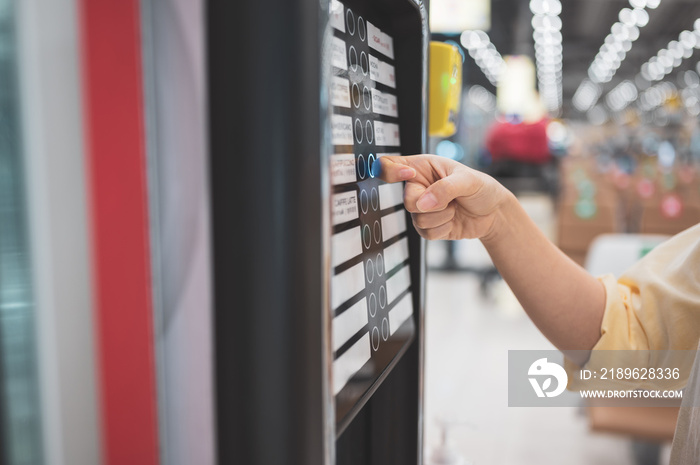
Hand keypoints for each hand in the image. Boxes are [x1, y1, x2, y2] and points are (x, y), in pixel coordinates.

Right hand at [375, 154, 511, 240]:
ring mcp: (422, 208)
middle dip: (432, 205)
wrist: (494, 214)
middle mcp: (418, 187)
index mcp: (422, 167)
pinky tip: (453, 220)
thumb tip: (423, 204)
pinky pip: (426, 233)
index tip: (409, 175)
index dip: (390, 171)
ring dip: (442, 217)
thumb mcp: (468, 180)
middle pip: (407, 202)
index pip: (390, 165)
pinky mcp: (428, 226)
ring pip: (418, 220)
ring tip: (455, 208)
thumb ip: (444, 188)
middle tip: (450, 199)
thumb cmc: (482, 189)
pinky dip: (443, 229)